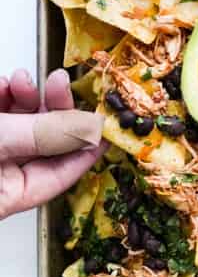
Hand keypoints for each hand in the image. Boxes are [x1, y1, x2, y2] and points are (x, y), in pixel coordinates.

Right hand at [0, 68, 105, 219]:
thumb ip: (38, 133)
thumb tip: (83, 126)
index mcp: (10, 196)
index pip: (62, 174)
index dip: (87, 146)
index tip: (107, 122)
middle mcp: (2, 178)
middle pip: (42, 142)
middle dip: (53, 108)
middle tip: (60, 83)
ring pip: (20, 124)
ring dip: (25, 96)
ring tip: (21, 80)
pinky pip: (0, 116)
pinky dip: (4, 97)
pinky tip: (4, 85)